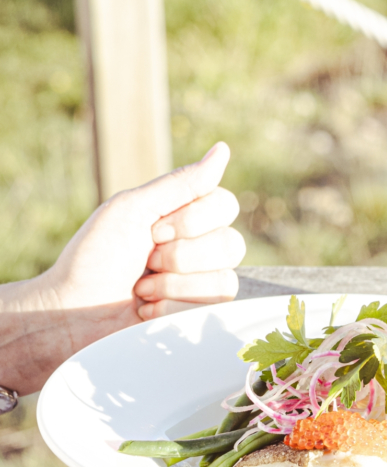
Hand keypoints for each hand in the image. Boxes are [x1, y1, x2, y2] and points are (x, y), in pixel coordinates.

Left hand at [2, 142, 245, 391]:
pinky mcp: (199, 316)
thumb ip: (181, 183)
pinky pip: (213, 308)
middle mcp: (201, 248)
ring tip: (142, 289)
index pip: (226, 205)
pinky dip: (172, 308)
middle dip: (180, 256)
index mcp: (185, 216)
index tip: (154, 230)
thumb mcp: (132, 208)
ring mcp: (203, 284)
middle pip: (232, 244)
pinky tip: (147, 310)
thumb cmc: (96, 257)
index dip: (193, 220)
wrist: (75, 310)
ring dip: (174, 284)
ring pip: (225, 279)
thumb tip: (223, 150)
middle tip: (146, 261)